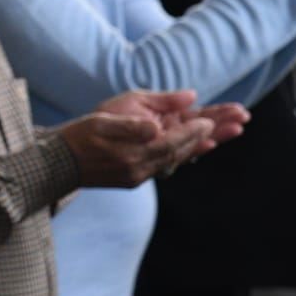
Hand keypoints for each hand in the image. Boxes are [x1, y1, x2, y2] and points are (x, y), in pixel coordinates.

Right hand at [59, 89, 229, 187]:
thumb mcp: (104, 121)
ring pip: (175, 160)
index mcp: (135, 153)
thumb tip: (159, 124)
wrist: (57, 164)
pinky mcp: (132, 177)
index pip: (174, 141)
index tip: (211, 118)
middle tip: (238, 126)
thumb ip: (134, 124)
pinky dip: (181, 155)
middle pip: (182, 152)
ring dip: (199, 147)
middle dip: (210, 137)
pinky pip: (164, 165)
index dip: (194, 129)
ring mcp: (138, 175)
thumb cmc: (79, 136)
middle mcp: (141, 168)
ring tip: (221, 137)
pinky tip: (189, 150)